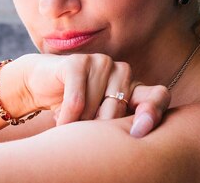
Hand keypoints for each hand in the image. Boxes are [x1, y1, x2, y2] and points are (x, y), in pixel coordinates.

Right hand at [18, 53, 169, 136]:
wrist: (41, 84)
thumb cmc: (76, 107)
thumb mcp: (100, 120)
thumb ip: (119, 125)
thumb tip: (136, 136)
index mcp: (134, 87)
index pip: (158, 95)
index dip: (154, 112)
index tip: (139, 132)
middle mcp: (123, 71)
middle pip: (117, 110)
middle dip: (97, 128)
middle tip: (83, 130)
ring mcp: (102, 62)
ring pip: (95, 107)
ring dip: (78, 123)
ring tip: (69, 122)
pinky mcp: (78, 62)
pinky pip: (77, 100)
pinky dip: (67, 116)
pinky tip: (59, 120)